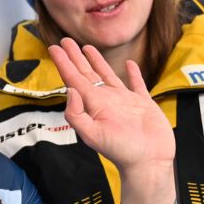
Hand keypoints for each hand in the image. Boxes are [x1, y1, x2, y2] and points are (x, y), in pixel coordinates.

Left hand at [49, 39, 175, 203]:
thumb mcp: (92, 134)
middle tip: (65, 41)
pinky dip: (133, 74)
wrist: (149, 163)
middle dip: (75, 57)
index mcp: (94, 105)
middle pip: (86, 74)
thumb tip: (70, 90)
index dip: (64, 63)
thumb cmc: (121, 151)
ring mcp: (125, 101)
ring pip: (108, 76)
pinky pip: (137, 84)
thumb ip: (77, 113)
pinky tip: (129, 64)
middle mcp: (107, 100)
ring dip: (97, 62)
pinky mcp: (143, 104)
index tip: (54, 48)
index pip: (74, 79)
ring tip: (87, 48)